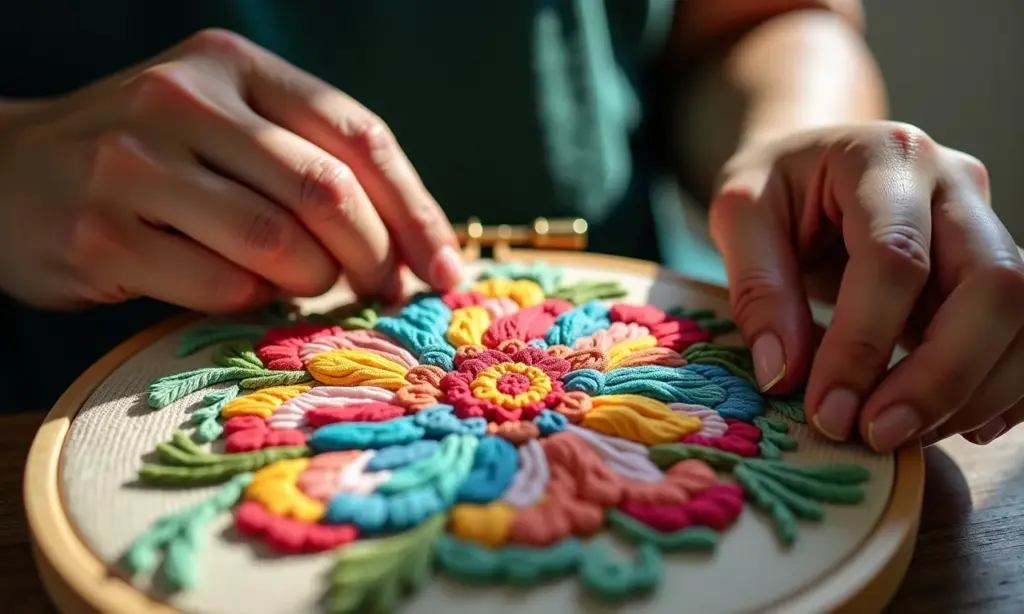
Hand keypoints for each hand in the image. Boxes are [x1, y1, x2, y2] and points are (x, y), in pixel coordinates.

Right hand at [0, 29, 462, 312]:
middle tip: (386, 292)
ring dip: (312, 283)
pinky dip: (250, 301)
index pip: (359, 133)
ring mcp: (135, 163)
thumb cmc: (147, 159)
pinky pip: (219, 285)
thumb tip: (411, 246)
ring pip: (277, 244)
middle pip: (327, 191)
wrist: (9, 172)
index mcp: (235, 67)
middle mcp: (185, 100)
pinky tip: (239, 291)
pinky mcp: (101, 231)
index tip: (448, 269)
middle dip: (375, 257)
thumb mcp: (225, 127)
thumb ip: (307, 162)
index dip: (416, 209)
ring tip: (305, 286)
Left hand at [710, 121, 1023, 450]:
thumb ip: (757, 286)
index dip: (865, 345)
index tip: (827, 411)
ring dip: (974, 392)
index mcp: (886, 158)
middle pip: (993, 285)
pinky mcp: (996, 268)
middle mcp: (956, 185)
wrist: (815, 157)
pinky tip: (959, 425)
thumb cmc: (776, 184)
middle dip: (941, 377)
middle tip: (877, 434)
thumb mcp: (739, 211)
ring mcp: (988, 224)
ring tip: (901, 435)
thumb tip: (783, 374)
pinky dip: (1002, 389)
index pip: (896, 259)